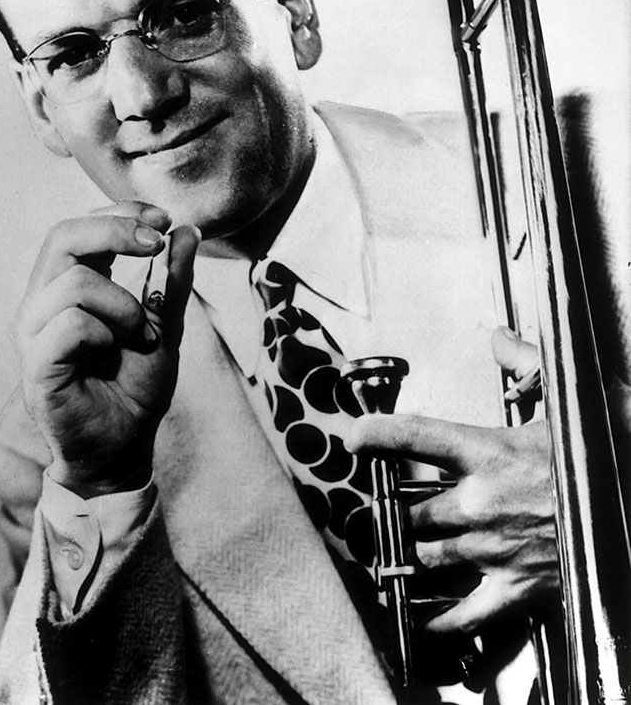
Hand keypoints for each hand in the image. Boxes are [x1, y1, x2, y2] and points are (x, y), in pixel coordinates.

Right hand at [13, 201, 199, 496]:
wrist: (125, 445)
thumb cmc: (136, 385)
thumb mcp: (165, 324)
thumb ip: (172, 280)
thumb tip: (187, 230)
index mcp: (69, 286)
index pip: (79, 226)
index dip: (120, 212)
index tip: (163, 218)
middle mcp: (43, 303)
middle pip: (62, 235)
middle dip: (116, 231)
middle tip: (155, 245)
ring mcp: (35, 333)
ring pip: (75, 281)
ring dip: (124, 304)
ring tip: (141, 335)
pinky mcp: (36, 366)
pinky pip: (70, 325)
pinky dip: (104, 333)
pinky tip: (113, 352)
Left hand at [346, 328, 558, 633]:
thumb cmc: (604, 450)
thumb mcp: (569, 398)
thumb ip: (525, 361)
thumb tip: (496, 335)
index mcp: (488, 452)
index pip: (415, 436)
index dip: (376, 435)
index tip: (352, 438)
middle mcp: (481, 502)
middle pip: (411, 511)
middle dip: (399, 513)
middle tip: (390, 510)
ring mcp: (495, 550)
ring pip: (426, 557)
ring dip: (411, 554)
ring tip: (400, 551)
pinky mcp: (516, 589)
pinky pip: (463, 614)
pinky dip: (438, 620)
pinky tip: (419, 620)